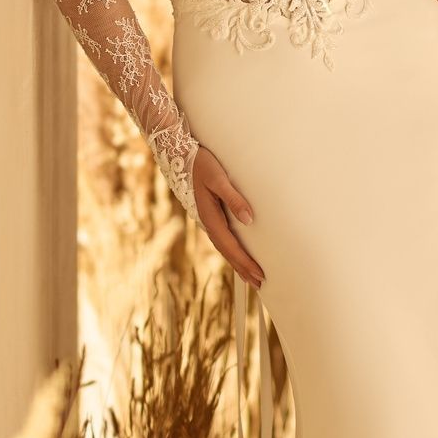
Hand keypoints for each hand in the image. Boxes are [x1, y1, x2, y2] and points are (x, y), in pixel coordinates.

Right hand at [192, 146, 264, 286]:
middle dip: (243, 268)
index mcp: (209, 216)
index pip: (231, 246)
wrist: (178, 154)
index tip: (259, 275)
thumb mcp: (219, 179)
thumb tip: (249, 220)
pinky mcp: (208, 213)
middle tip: (259, 284)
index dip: (245, 262)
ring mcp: (206, 218)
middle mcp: (207, 221)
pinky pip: (221, 238)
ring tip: (250, 276)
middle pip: (227, 251)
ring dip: (236, 261)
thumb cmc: (201, 164)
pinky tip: (235, 252)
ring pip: (223, 246)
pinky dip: (230, 249)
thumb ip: (234, 199)